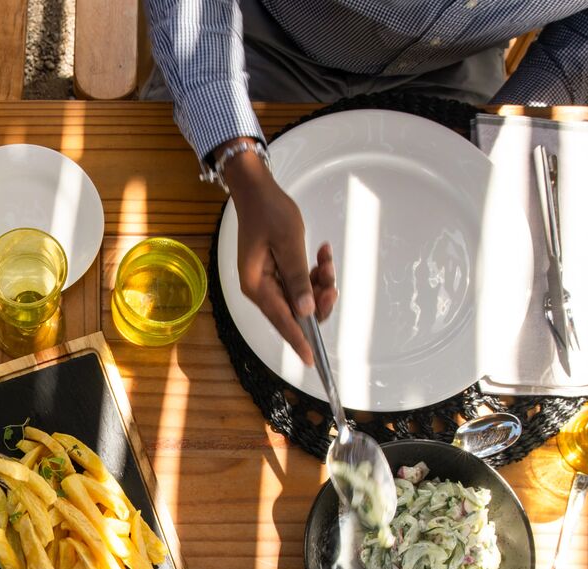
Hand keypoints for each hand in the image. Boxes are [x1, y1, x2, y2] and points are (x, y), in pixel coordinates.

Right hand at [222, 143, 338, 363]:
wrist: (257, 190)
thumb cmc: (270, 212)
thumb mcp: (288, 243)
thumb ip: (297, 278)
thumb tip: (306, 310)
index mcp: (257, 286)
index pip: (282, 320)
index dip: (299, 340)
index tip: (313, 359)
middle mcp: (261, 289)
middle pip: (295, 311)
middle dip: (318, 298)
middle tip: (331, 278)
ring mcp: (268, 282)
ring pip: (301, 297)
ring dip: (319, 281)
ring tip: (325, 257)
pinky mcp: (276, 272)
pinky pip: (300, 283)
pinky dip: (313, 271)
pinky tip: (322, 253)